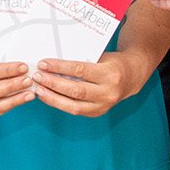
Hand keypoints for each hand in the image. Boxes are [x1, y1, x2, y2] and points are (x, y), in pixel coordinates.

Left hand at [32, 52, 148, 116]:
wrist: (131, 77)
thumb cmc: (111, 63)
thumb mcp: (100, 56)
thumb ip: (81, 60)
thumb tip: (53, 61)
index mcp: (109, 74)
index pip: (80, 70)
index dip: (60, 68)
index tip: (44, 63)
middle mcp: (108, 92)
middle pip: (75, 90)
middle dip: (53, 83)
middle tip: (37, 76)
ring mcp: (103, 105)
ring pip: (73, 105)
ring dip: (53, 98)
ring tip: (38, 89)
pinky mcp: (98, 113)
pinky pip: (75, 110)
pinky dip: (59, 104)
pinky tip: (48, 97)